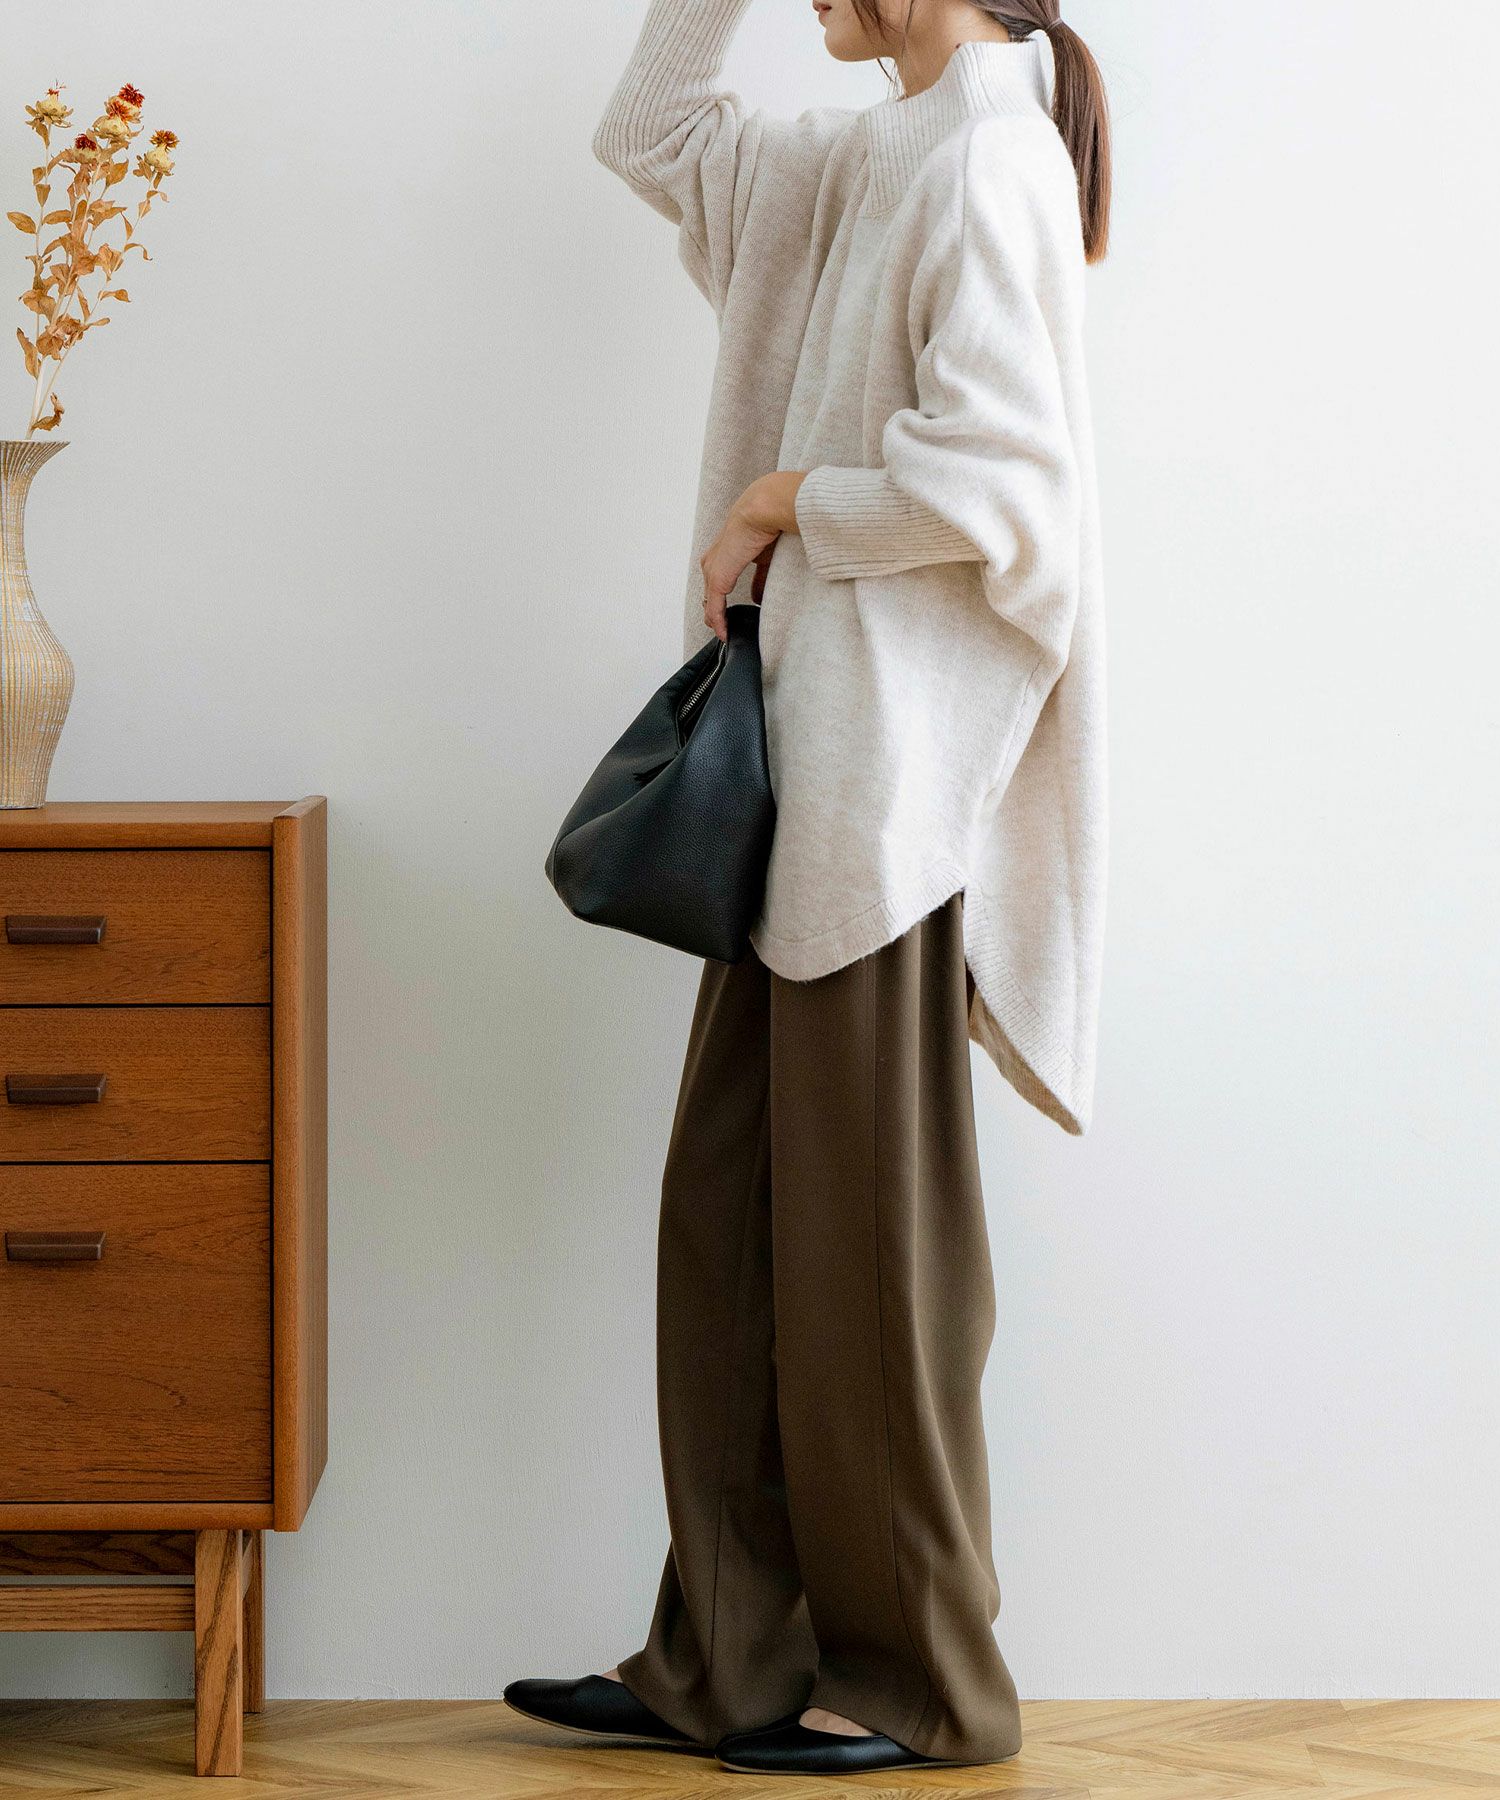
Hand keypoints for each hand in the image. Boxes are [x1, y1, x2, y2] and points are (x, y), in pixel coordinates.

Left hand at [701, 471, 805, 640]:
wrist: (767, 508)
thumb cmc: (773, 519)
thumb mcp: (769, 555)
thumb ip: (763, 577)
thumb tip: (759, 598)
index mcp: (730, 548)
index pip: (723, 576)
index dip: (725, 595)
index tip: (732, 613)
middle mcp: (718, 557)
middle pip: (712, 589)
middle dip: (716, 609)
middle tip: (724, 627)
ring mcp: (715, 566)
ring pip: (710, 598)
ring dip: (716, 617)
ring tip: (723, 633)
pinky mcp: (718, 576)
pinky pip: (715, 605)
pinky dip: (718, 621)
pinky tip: (724, 633)